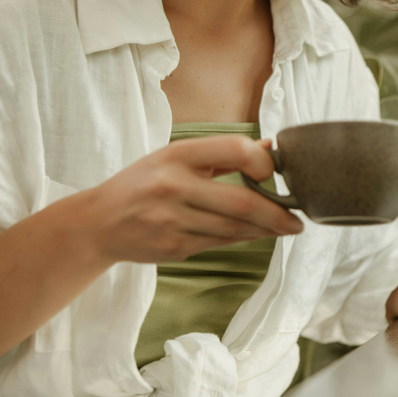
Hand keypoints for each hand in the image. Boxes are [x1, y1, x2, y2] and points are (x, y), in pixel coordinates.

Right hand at [75, 136, 302, 264]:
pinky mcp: (172, 247)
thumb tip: (269, 149)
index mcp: (177, 155)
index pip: (233, 149)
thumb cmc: (144, 183)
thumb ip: (222, 153)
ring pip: (234, 229)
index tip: (274, 174)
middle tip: (299, 221)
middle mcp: (173, 186)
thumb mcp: (175, 157)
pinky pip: (219, 243)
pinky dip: (243, 239)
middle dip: (277, 214)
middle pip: (241, 203)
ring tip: (286, 228)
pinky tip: (258, 236)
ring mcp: (172, 219)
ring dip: (266, 231)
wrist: (98, 222)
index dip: (262, 163)